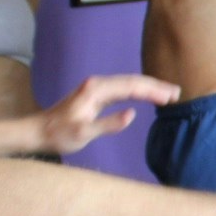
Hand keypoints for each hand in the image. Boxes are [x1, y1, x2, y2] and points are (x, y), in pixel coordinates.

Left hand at [34, 74, 178, 154]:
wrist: (38, 131)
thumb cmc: (59, 134)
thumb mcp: (83, 133)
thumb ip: (108, 124)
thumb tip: (132, 114)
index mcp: (96, 90)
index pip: (131, 86)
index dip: (153, 90)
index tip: (171, 97)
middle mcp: (97, 84)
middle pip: (133, 81)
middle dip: (155, 86)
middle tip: (177, 93)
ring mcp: (96, 88)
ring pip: (128, 83)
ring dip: (149, 87)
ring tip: (168, 94)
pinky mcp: (95, 94)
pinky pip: (122, 88)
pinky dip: (138, 91)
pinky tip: (146, 95)